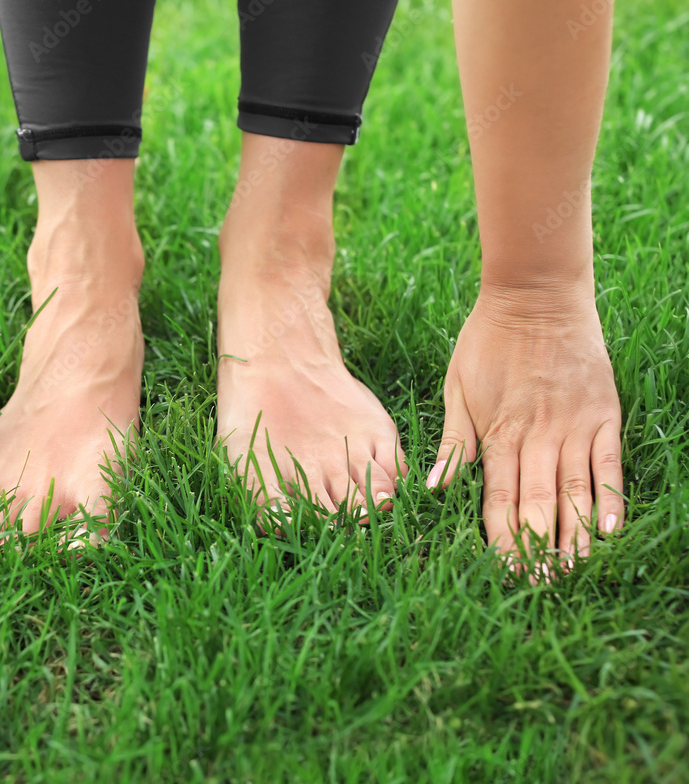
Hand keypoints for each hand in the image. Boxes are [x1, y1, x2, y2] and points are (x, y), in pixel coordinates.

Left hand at [429, 283, 623, 570]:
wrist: (534, 294)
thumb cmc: (486, 341)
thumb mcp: (455, 388)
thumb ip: (454, 441)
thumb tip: (434, 489)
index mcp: (496, 435)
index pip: (498, 501)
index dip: (502, 540)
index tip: (504, 573)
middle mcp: (536, 437)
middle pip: (538, 505)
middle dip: (538, 550)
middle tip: (540, 587)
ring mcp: (572, 426)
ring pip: (575, 492)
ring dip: (574, 535)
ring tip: (574, 572)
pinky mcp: (603, 413)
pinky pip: (609, 462)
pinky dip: (611, 496)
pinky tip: (611, 529)